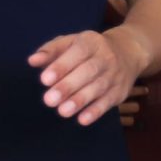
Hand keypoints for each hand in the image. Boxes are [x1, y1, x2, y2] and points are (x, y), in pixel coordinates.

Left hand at [29, 28, 146, 125]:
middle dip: (68, 86)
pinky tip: (82, 119)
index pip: (77, 52)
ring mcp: (114, 75)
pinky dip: (96, 111)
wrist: (128, 52)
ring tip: (62, 111)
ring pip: (98, 88)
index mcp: (91, 42)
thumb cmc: (88, 50)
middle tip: (49, 100)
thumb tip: (33, 61)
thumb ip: (51, 51)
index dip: (62, 65)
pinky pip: (108, 102)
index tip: (44, 79)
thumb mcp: (71, 43)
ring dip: (80, 100)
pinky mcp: (120, 91)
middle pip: (88, 71)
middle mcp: (106, 57)